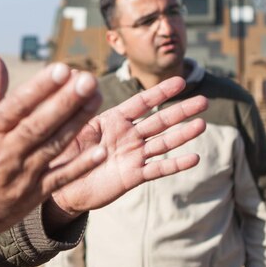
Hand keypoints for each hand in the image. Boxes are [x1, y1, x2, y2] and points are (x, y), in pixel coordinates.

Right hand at [0, 58, 107, 246]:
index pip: (17, 105)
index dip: (40, 87)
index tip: (62, 68)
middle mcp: (5, 151)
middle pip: (40, 123)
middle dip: (65, 101)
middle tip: (88, 80)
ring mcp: (21, 174)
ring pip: (53, 146)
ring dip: (77, 123)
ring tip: (97, 99)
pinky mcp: (33, 195)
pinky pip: (60, 179)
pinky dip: (80, 166)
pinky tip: (100, 150)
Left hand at [47, 75, 207, 218]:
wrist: (61, 187)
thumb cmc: (63, 154)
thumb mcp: (69, 129)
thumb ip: (79, 109)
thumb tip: (77, 79)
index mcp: (112, 120)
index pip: (141, 102)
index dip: (160, 92)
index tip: (180, 82)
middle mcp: (127, 136)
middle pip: (159, 120)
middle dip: (181, 111)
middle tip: (204, 101)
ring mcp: (132, 155)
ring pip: (163, 142)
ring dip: (183, 134)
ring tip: (202, 125)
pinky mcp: (133, 176)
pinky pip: (158, 168)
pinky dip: (175, 164)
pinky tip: (194, 158)